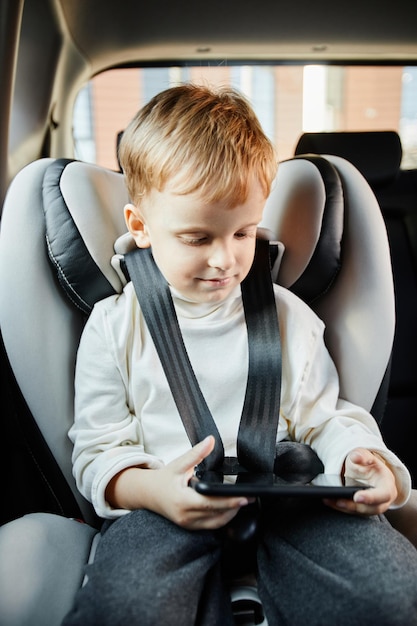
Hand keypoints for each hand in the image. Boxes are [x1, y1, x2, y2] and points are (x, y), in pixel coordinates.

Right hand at [106, 436, 251, 529]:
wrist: (147, 494)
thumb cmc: (163, 479)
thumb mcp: (178, 464)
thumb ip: (197, 453)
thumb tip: (210, 440)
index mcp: (182, 500)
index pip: (210, 503)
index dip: (228, 502)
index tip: (243, 497)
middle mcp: (185, 515)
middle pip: (216, 515)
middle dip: (235, 507)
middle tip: (250, 498)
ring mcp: (188, 523)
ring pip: (215, 523)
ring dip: (230, 514)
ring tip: (243, 502)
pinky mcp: (190, 526)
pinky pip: (210, 525)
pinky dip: (222, 518)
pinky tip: (231, 509)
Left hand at [323, 448, 397, 515]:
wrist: (366, 470)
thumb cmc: (368, 464)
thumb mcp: (366, 456)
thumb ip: (362, 455)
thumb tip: (356, 457)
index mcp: (387, 486)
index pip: (384, 494)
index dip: (371, 498)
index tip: (357, 497)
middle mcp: (382, 500)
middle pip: (371, 508)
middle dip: (354, 507)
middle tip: (339, 502)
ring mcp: (372, 507)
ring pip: (360, 512)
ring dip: (344, 508)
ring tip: (329, 500)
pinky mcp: (362, 510)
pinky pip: (352, 512)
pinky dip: (340, 507)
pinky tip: (329, 501)